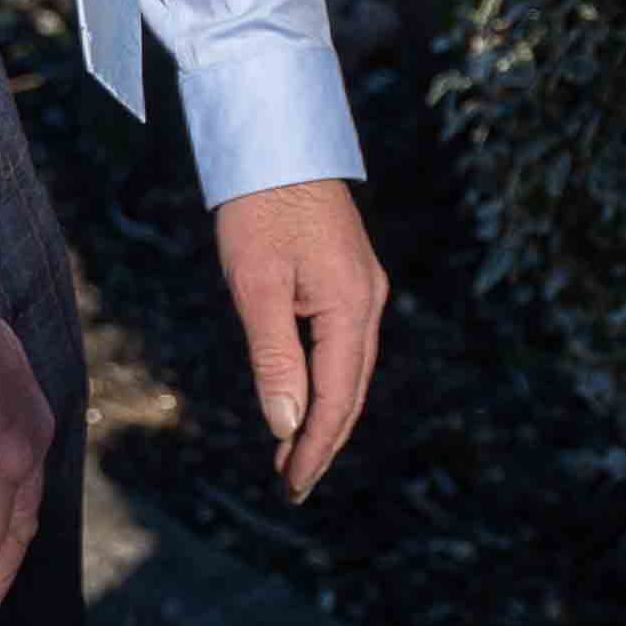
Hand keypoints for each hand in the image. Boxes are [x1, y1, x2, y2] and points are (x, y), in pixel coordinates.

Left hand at [211, 177, 386, 502]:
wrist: (276, 138)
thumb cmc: (258, 208)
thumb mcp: (256, 285)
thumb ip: (274, 358)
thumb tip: (286, 426)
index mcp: (351, 307)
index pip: (337, 398)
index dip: (315, 447)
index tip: (292, 486)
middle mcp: (368, 300)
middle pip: (351, 390)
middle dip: (323, 441)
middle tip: (293, 485)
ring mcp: (363, 287)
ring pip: (351, 369)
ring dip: (325, 414)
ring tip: (294, 454)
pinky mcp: (349, 275)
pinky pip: (345, 344)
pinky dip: (327, 380)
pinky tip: (304, 395)